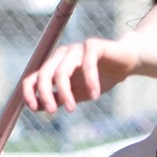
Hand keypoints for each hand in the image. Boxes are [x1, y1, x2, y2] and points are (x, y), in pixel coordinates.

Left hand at [22, 36, 139, 112]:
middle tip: (52, 112)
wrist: (126, 63)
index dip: (29, 92)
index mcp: (55, 65)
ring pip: (62, 71)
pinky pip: (87, 64)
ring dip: (64, 92)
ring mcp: (77, 48)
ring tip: (72, 109)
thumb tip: (36, 107)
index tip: (33, 109)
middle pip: (44, 74)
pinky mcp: (93, 45)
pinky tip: (95, 95)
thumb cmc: (101, 77)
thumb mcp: (77, 93)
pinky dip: (89, 81)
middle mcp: (62, 55)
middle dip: (45, 94)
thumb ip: (59, 98)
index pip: (33, 77)